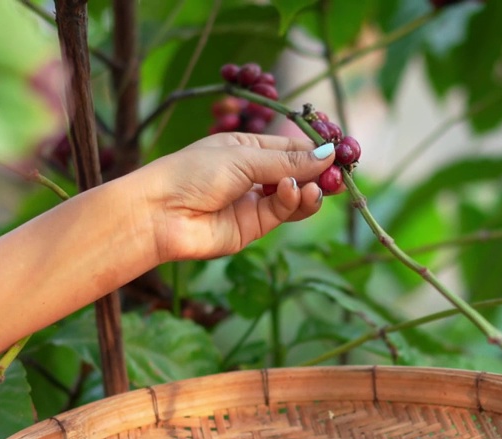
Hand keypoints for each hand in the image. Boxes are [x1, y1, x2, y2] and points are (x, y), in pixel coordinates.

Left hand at [126, 133, 336, 264]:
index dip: (315, 150)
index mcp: (245, 148)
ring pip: (294, 196)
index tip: (340, 151)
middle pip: (297, 173)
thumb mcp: (243, 158)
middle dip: (318, 173)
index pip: (290, 147)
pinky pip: (281, 213)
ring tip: (316, 188)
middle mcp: (251, 174)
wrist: (160, 214)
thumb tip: (328, 154)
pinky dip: (292, 203)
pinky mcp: (252, 228)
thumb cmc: (193, 173)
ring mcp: (252, 202)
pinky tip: (294, 192)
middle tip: (339, 174)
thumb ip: (287, 161)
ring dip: (309, 191)